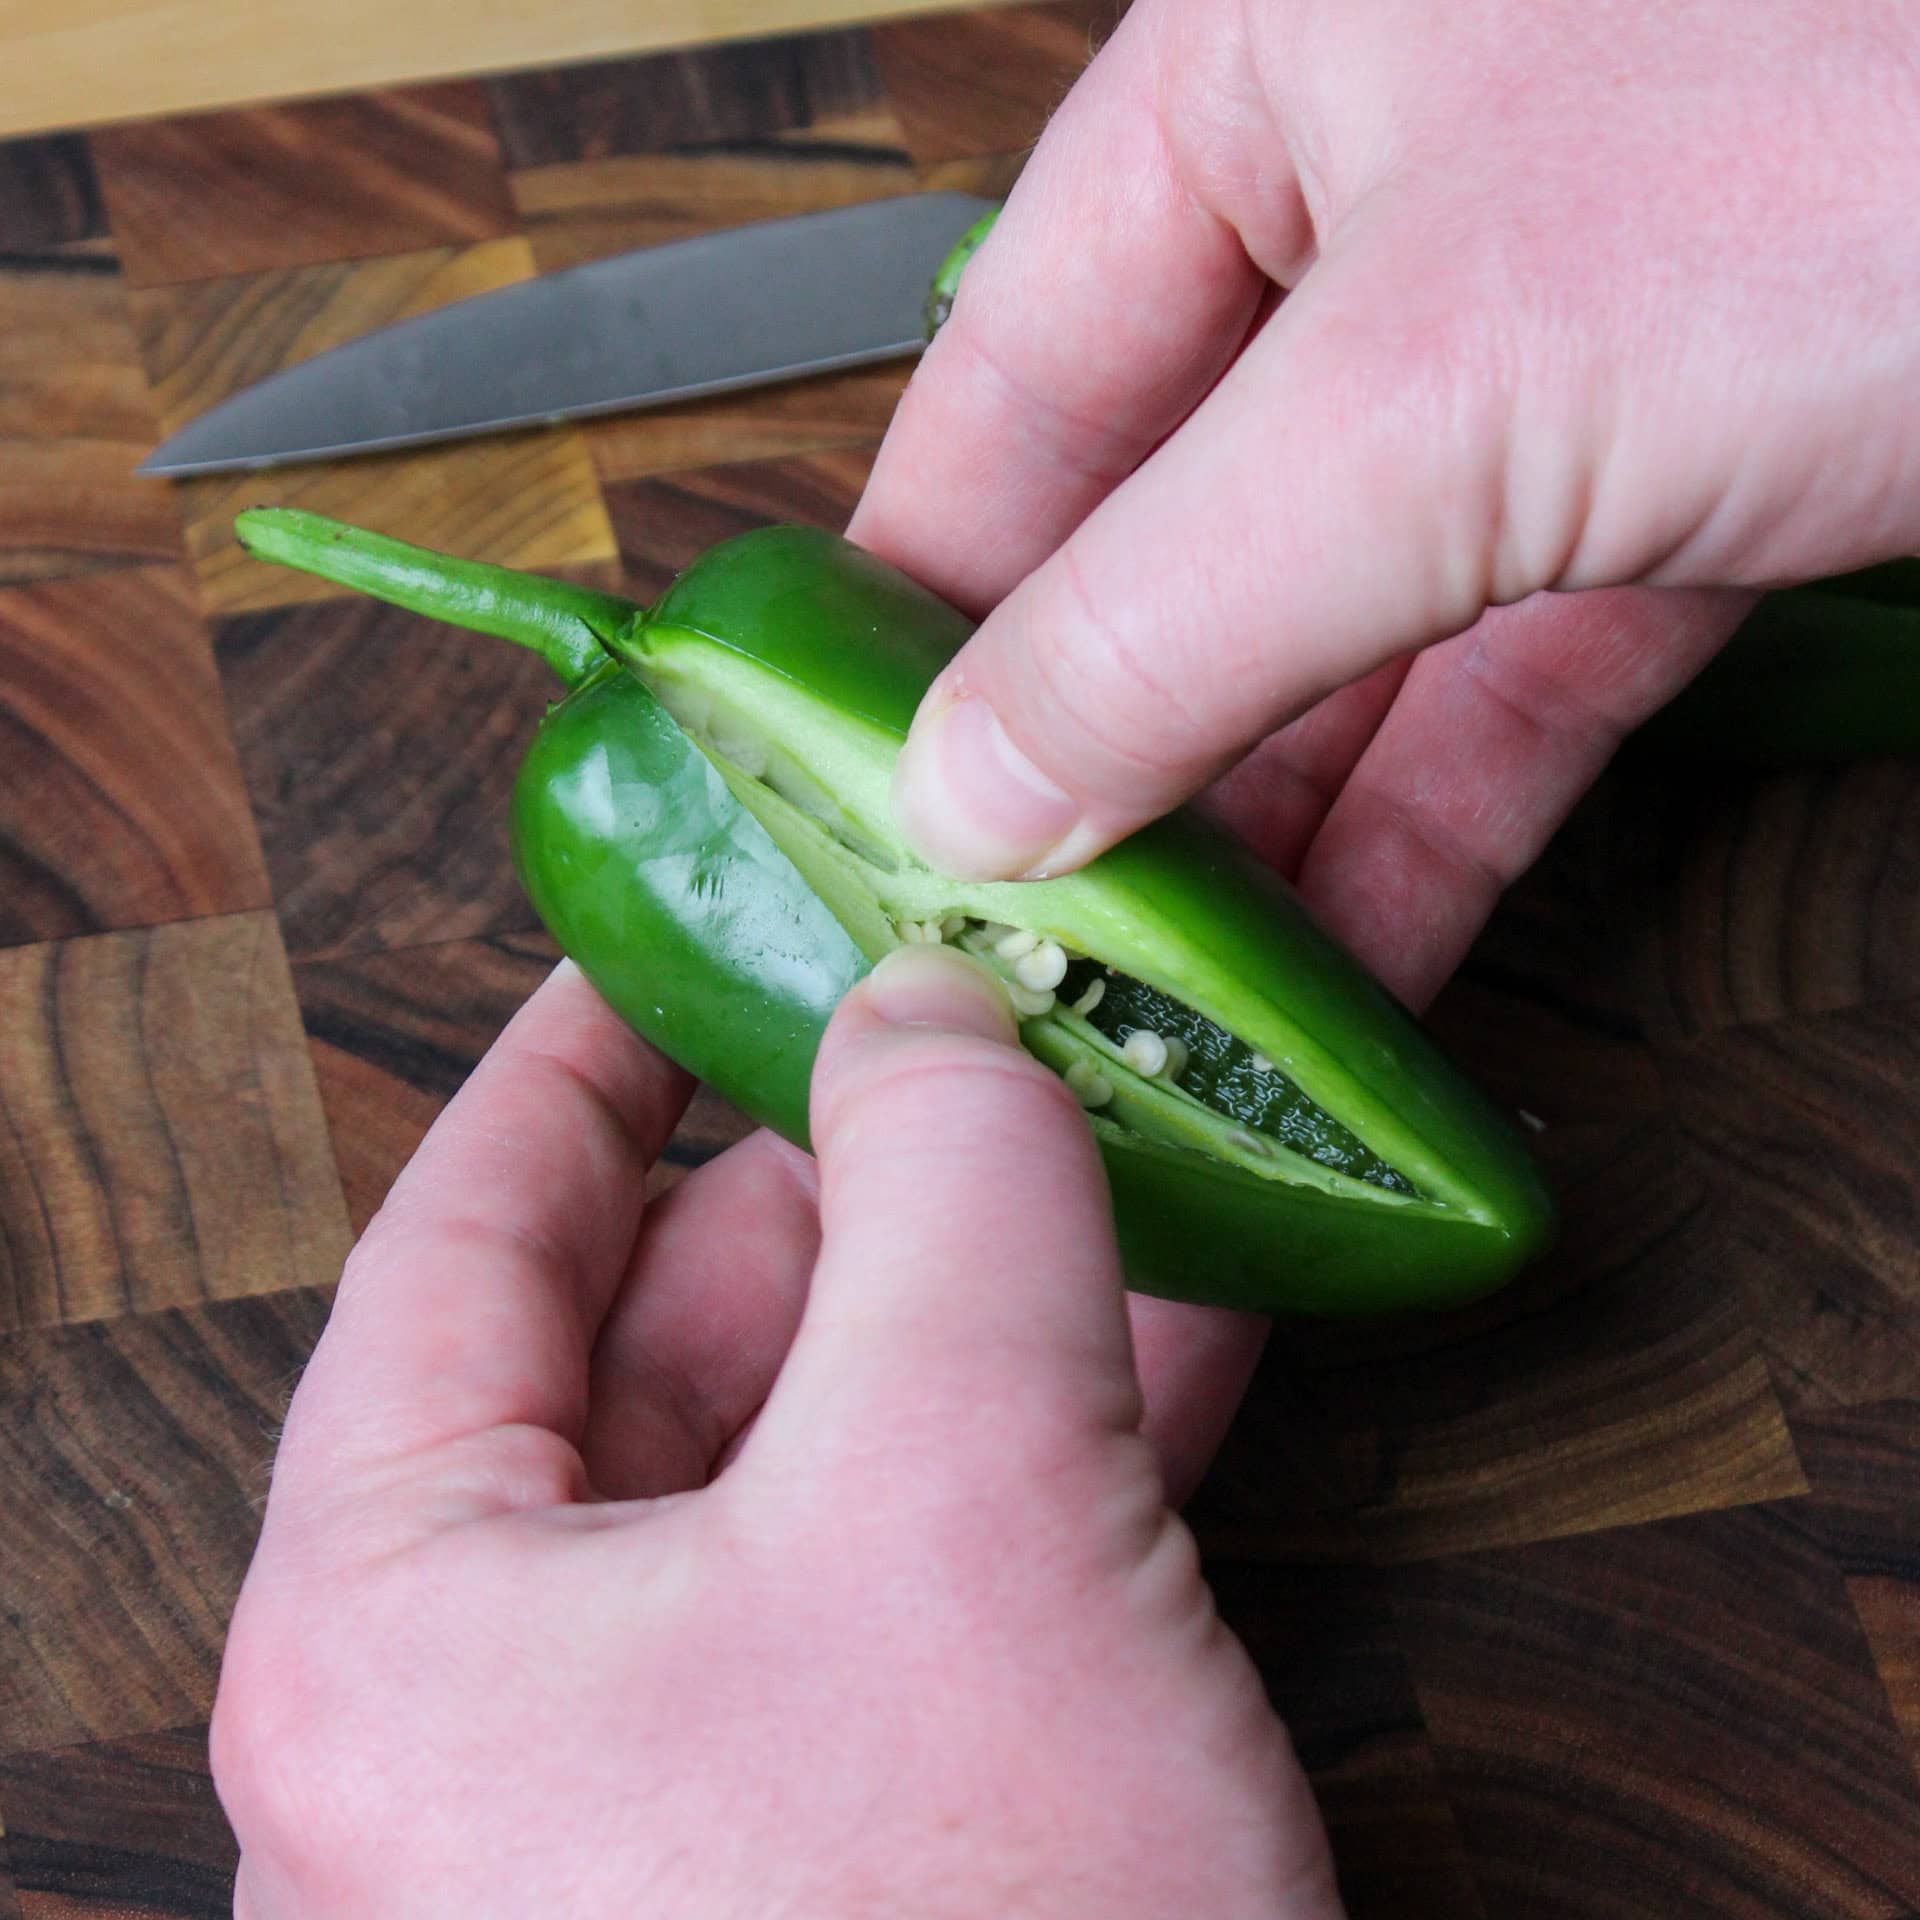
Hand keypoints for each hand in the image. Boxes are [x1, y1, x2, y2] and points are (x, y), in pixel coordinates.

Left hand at [214, 947, 1336, 1917]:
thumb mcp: (966, 1495)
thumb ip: (953, 1193)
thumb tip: (940, 1003)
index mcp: (407, 1621)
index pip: (472, 1235)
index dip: (587, 1050)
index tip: (678, 927)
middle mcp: (505, 1704)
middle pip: (668, 1330)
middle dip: (832, 1157)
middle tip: (948, 1007)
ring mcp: (687, 1775)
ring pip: (824, 1438)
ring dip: (967, 1281)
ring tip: (1074, 1122)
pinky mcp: (852, 1828)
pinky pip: (926, 1562)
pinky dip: (1036, 1427)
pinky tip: (1160, 1303)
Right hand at [853, 0, 1918, 1006]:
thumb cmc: (1890, 116)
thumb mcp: (1428, 395)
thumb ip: (1161, 609)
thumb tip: (969, 778)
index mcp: (1259, 74)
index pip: (1004, 382)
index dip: (916, 600)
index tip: (859, 784)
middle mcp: (1382, 202)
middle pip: (1163, 532)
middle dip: (1095, 754)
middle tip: (1013, 935)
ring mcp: (1541, 352)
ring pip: (1333, 634)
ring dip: (1259, 830)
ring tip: (1160, 1000)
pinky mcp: (1682, 476)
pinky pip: (1500, 682)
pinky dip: (1431, 829)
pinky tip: (1352, 966)